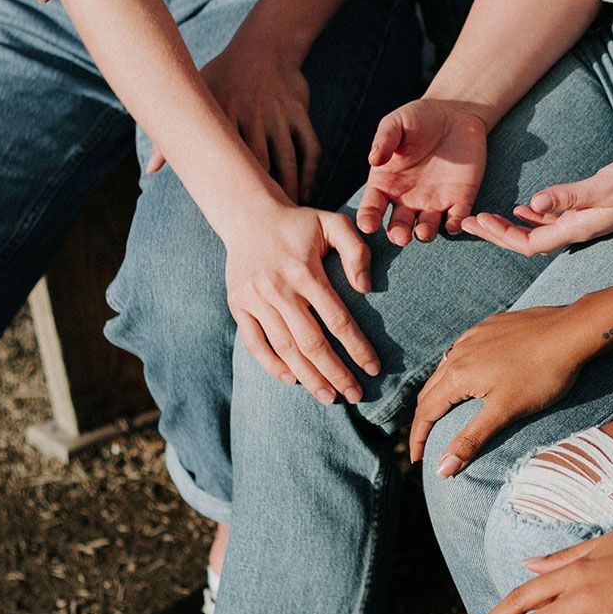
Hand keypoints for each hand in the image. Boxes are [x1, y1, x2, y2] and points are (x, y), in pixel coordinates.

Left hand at [150, 37, 318, 204]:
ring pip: (289, 159)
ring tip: (287, 214)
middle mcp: (254, 115)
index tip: (231, 218)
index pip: (228, 159)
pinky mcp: (300, 113)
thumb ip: (171, 134)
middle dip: (264, 196)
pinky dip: (310, 171)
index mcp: (224, 115)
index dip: (232, 190)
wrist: (265, 45)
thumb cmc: (222, 75)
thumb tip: (151, 170)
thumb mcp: (197, 94)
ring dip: (290, 189)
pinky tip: (305, 190)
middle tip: (262, 226)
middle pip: (261, 164)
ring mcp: (279, 114)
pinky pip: (310, 147)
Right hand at [225, 204, 379, 403]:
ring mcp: (255, 299)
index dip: (357, 347)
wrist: (249, 216)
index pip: (337, 319)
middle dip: (336, 372)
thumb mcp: (334, 223)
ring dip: (308, 377)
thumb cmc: (300, 224)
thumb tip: (365, 289)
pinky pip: (254, 344)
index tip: (374, 368)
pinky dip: (272, 365)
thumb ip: (356, 251)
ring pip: (284, 348)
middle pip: (311, 342)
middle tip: (356, 395)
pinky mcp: (238, 305)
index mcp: (305, 270)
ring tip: (329, 397)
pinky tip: (292, 380)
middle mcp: (278, 288)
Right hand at [356, 98, 490, 245]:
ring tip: (423, 231)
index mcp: (386, 184)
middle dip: (398, 234)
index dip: (368, 218)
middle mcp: (407, 199)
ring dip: (424, 233)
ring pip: (426, 228)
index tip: (367, 225)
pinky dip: (456, 225)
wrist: (454, 114)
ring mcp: (434, 202)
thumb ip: (384, 140)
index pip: (372, 207)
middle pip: (398, 226)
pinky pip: (457, 218)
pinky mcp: (460, 199)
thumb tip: (373, 159)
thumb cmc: (419, 118)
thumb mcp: (397, 123)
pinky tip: (453, 224)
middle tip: (401, 236)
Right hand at [410, 304, 610, 474]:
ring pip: (445, 368)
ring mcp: (474, 335)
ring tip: (443, 412)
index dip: (418, 437)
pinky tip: (469, 375)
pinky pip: (463, 350)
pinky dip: (457, 370)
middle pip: (430, 389)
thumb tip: (441, 469)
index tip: (415, 459)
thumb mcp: (505, 411)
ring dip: (439, 392)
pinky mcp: (490, 326)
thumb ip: (471, 439)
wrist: (572, 331)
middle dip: (424, 417)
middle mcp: (459, 351)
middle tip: (424, 441)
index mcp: (458, 374)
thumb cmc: (541, 375)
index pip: (426, 411)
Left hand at [460, 153, 612, 256]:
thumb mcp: (603, 185)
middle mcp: (576, 232)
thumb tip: (532, 205)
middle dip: (496, 235)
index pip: (527, 243)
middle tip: (467, 222)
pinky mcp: (588, 212)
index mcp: (576, 230)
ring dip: (509, 227)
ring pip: (537, 233)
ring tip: (484, 218)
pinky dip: (532, 216)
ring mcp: (582, 224)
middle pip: (526, 242)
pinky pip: (552, 222)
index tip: (475, 221)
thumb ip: (569, 195)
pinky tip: (522, 208)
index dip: (499, 236)